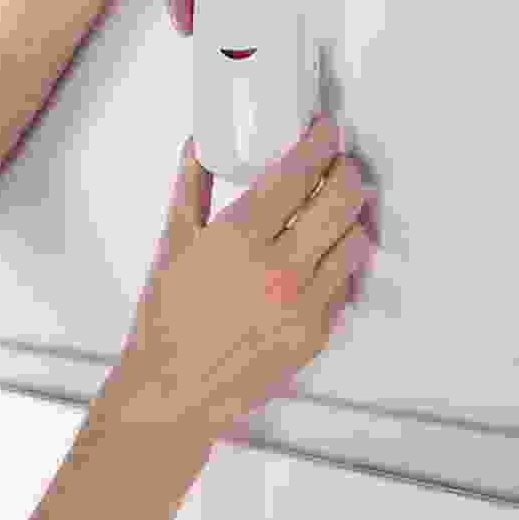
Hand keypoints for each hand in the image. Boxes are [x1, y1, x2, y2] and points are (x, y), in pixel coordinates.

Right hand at [103, 114, 375, 442]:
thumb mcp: (172, 246)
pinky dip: (340, 261)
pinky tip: (325, 254)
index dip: (319, 144)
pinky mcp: (318, 331)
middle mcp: (277, 267)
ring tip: (339, 206)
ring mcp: (303, 301)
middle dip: (347, 172)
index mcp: (236, 238)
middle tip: (339, 164)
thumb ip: (191, 190)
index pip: (295, 175)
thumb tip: (198, 146)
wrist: (175, 389)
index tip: (326, 131)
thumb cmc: (165, 321)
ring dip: (351, 216)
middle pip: (340, 200)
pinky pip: (346, 283)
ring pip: (354, 240)